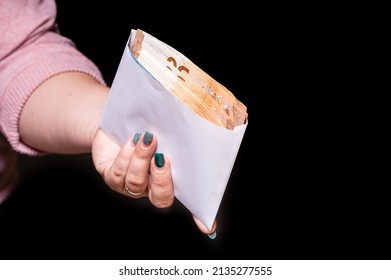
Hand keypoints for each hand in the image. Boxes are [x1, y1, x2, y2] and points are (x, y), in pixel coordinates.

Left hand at [91, 129, 216, 236]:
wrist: (115, 126)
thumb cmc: (146, 130)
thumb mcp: (166, 136)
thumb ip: (179, 141)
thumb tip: (195, 133)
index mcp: (169, 182)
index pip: (188, 202)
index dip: (199, 216)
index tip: (208, 227)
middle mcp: (150, 190)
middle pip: (160, 198)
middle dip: (162, 179)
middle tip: (162, 158)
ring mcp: (130, 187)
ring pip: (137, 182)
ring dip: (142, 160)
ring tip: (147, 139)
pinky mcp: (111, 177)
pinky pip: (118, 173)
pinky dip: (127, 155)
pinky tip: (132, 140)